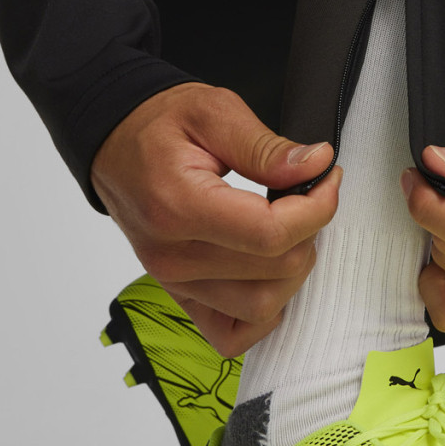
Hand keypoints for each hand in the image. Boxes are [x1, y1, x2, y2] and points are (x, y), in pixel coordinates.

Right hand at [90, 81, 340, 356]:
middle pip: (275, 270)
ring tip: (291, 228)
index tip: (328, 178)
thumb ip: (265, 147)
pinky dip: (263, 311)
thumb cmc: (159, 125)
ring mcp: (174, 282)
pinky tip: (269, 270)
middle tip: (310, 194)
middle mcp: (173, 255)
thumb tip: (315, 165)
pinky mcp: (180, 296)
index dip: (317, 208)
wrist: (116, 144)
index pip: (270, 233)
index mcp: (179, 206)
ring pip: (262, 306)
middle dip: (310, 230)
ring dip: (293, 269)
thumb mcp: (214, 112)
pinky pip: (232, 334)